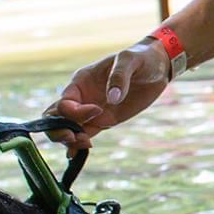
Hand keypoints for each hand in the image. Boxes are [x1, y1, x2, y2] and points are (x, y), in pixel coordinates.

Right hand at [47, 38, 170, 149]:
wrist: (157, 68)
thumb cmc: (140, 58)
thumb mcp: (129, 60)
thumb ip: (119, 76)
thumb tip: (112, 98)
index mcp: (81, 81)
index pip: (64, 102)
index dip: (74, 111)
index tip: (97, 110)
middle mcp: (82, 97)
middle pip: (56, 117)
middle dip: (58, 130)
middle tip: (73, 138)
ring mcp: (91, 111)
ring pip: (68, 129)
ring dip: (70, 140)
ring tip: (85, 144)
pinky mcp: (104, 121)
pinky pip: (85, 134)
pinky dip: (78, 145)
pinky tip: (76, 155)